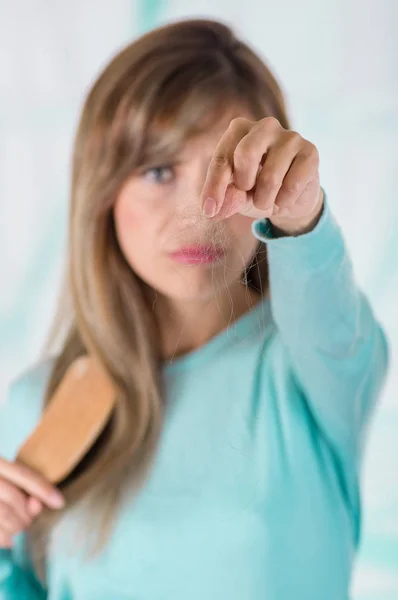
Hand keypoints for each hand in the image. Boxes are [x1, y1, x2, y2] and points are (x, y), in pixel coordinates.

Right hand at [0, 457, 64, 548]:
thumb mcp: (6, 480)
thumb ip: (23, 488)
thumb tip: (38, 505)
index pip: (23, 475)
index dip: (43, 489)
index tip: (60, 502)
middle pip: (14, 497)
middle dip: (26, 515)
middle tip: (27, 523)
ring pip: (5, 515)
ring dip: (16, 528)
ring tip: (17, 530)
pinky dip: (4, 539)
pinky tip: (7, 540)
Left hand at [201, 117, 323, 235]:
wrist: (289, 199)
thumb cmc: (256, 191)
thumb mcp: (236, 196)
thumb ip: (225, 198)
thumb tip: (213, 210)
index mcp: (239, 131)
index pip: (222, 158)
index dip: (214, 187)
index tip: (209, 210)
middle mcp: (264, 126)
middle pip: (246, 154)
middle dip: (244, 184)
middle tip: (248, 193)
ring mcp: (290, 136)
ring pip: (270, 176)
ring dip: (265, 200)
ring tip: (266, 201)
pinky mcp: (310, 152)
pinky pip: (293, 185)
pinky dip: (284, 201)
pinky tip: (285, 199)